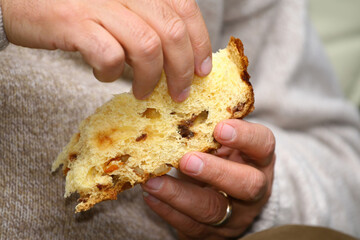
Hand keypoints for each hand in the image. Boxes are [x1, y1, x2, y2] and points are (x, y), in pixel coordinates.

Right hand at [0, 0, 211, 101]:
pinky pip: (110, 56)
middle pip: (171, 32)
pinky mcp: (74, 21)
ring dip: (150, 78)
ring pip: (147, 47)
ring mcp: (99, 3)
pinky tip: (105, 75)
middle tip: (180, 92)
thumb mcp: (120, 7)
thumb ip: (149, 22)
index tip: (202, 70)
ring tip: (144, 92)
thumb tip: (182, 57)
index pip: (185, 9)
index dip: (200, 42)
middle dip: (182, 70)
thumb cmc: (78, 8)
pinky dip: (112, 74)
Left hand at [142, 120, 275, 238]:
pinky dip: (168, 210)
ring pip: (212, 209)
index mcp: (259, 158)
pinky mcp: (213, 233)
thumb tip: (178, 115)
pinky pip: (191, 226)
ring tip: (153, 182)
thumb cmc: (222, 158)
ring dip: (179, 195)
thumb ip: (211, 132)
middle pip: (246, 184)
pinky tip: (151, 196)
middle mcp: (254, 188)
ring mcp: (235, 214)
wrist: (227, 199)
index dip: (244, 137)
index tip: (220, 128)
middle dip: (215, 172)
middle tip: (186, 161)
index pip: (263, 144)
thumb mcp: (224, 143)